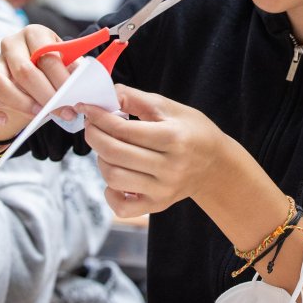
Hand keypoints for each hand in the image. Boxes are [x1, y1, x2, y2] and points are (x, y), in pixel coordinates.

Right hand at [0, 25, 93, 159]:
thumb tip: (84, 82)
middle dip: (46, 95)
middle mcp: (11, 44)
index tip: (74, 100)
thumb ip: (74, 69)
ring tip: (39, 114)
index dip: (61, 80)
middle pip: (24, 70)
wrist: (28, 77)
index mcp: (35, 33)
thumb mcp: (66, 62)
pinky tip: (3, 120)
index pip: (47, 56)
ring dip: (20, 102)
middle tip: (63, 112)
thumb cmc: (52, 69)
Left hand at [78, 85, 228, 216]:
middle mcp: (169, 167)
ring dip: (101, 160)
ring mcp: (163, 190)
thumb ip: (138, 99)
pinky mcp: (158, 206)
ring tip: (107, 149)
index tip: (87, 109)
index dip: (99, 118)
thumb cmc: (193, 132)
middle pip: (115, 153)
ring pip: (114, 178)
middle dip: (94, 136)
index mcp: (173, 138)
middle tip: (91, 125)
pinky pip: (122, 207)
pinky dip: (110, 192)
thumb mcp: (172, 108)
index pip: (124, 130)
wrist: (216, 166)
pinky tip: (115, 177)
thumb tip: (109, 94)